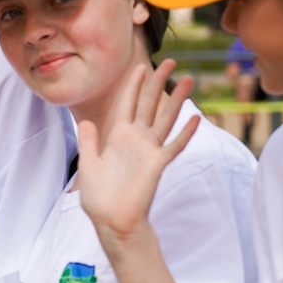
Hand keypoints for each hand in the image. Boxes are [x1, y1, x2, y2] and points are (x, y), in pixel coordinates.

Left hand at [77, 60, 198, 241]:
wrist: (111, 221)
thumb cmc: (99, 198)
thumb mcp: (88, 164)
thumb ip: (89, 142)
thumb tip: (86, 122)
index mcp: (118, 137)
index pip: (128, 104)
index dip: (134, 85)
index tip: (141, 67)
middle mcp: (136, 140)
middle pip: (150, 104)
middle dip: (159, 82)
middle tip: (172, 61)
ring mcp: (149, 151)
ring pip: (166, 119)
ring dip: (178, 100)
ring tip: (189, 79)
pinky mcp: (157, 164)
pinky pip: (173, 145)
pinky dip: (185, 133)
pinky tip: (196, 118)